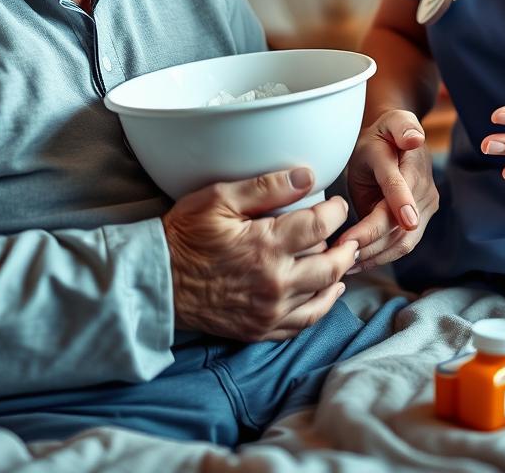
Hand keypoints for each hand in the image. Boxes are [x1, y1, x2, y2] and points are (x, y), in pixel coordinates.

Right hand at [162, 168, 358, 341]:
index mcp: (267, 246)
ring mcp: (270, 310)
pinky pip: (304, 322)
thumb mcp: (220, 198)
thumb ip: (266, 187)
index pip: (321, 226)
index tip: (335, 203)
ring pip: (323, 295)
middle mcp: (275, 283)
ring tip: (343, 257)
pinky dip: (322, 306)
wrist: (157, 282)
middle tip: (347, 232)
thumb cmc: (185, 235)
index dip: (335, 211)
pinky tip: (327, 291)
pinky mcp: (261, 328)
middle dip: (345, 245)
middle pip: (331, 264)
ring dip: (338, 274)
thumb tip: (307, 176)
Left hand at [337, 109, 438, 270]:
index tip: (354, 239)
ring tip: (343, 264)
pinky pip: (402, 245)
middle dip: (368, 244)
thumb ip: (402, 127)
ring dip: (373, 256)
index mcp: (410, 163)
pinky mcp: (422, 221)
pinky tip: (356, 263)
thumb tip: (415, 139)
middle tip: (338, 255)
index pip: (397, 191)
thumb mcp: (390, 122)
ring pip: (402, 242)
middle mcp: (424, 189)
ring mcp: (426, 208)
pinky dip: (380, 256)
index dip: (376, 219)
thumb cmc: (385, 134)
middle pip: (398, 227)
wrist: (398, 142)